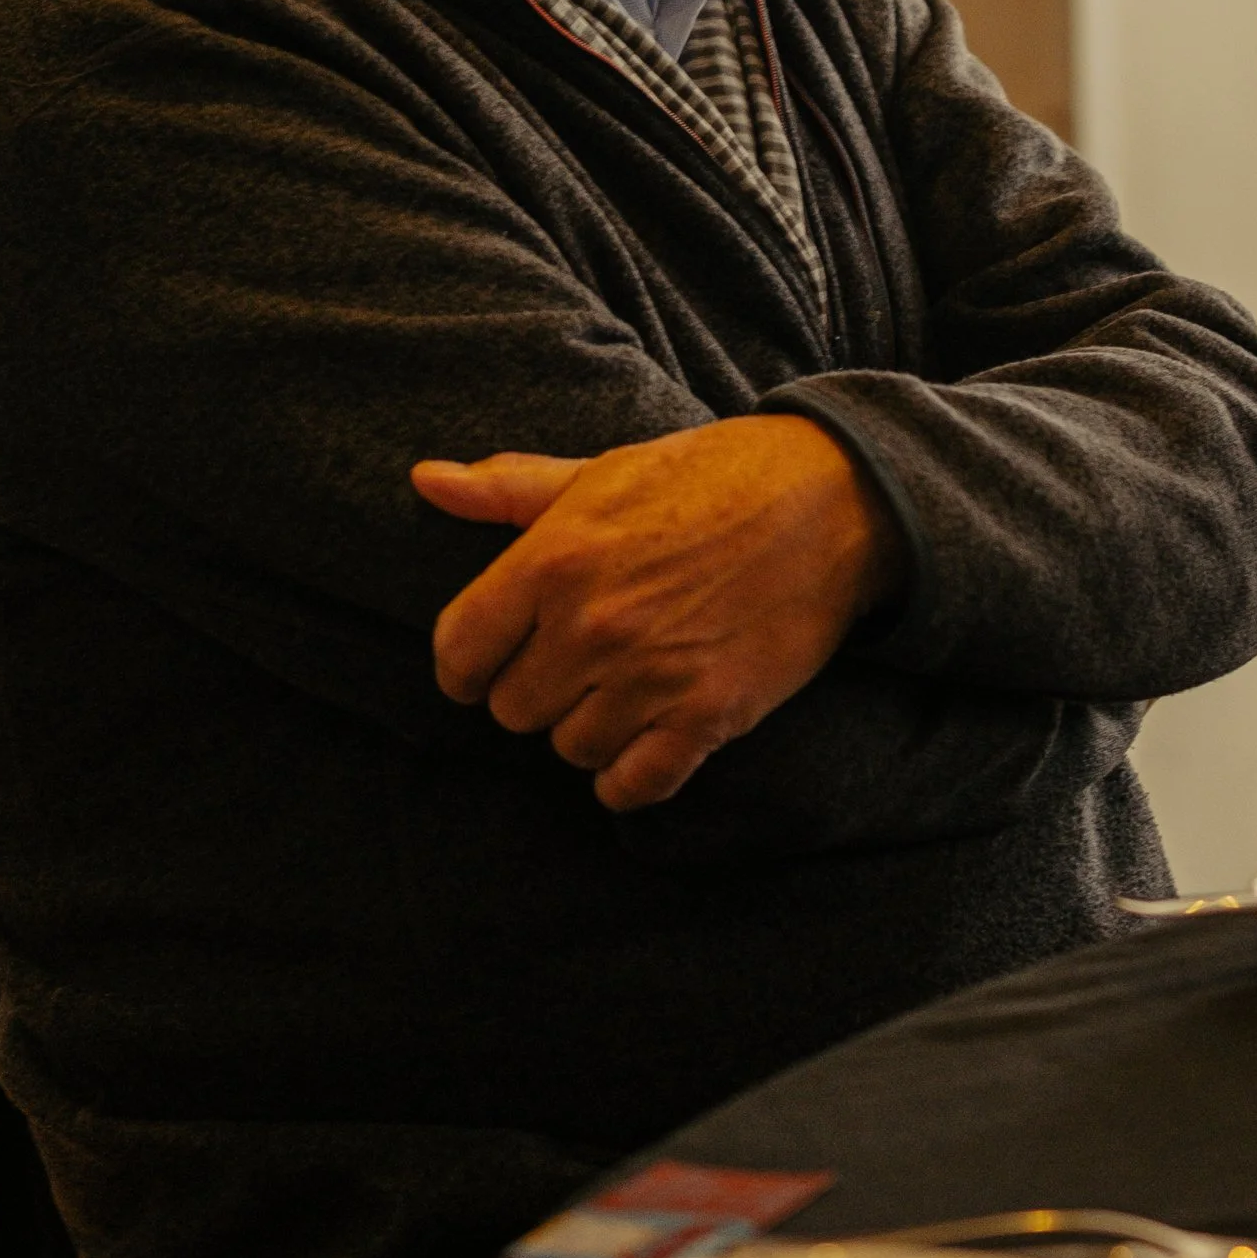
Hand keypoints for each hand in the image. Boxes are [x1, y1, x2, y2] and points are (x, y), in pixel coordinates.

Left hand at [414, 417, 902, 807]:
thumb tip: (426, 480)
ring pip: (569, 749)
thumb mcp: (603, 471)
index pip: (458, 650)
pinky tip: (639, 744)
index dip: (464, 663)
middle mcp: (594, 626)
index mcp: (556, 559)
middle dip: (532, 690)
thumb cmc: (708, 478)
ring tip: (615, 689)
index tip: (484, 662)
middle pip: (512, 709)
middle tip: (569, 663)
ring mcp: (651, 677)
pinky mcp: (708, 717)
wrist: (829, 503)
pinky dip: (627, 778)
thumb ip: (510, 488)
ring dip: (584, 728)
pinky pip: (633, 785)